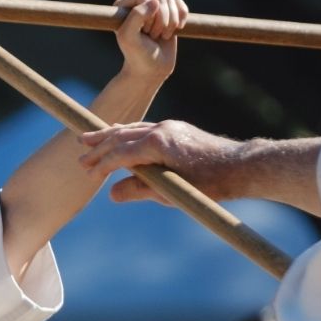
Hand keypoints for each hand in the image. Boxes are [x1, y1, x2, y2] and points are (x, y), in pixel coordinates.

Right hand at [78, 119, 241, 204]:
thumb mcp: (173, 192)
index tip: (88, 173)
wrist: (240, 166)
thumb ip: (141, 191)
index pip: (120, 153)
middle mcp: (161, 130)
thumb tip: (112, 193)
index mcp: (157, 144)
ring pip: (131, 128)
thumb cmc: (210, 183)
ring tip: (89, 138)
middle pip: (121, 136)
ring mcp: (169, 127)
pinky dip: (127, 132)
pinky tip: (120, 135)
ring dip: (109, 134)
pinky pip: (144, 128)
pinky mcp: (176, 130)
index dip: (102, 164)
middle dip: (99, 145)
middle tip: (79, 154)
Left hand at [113, 0, 187, 83]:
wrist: (151, 71)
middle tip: (152, 36)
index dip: (148, 14)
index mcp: (124, 6)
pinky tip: (177, 28)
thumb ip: (136, 15)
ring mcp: (155, 9)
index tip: (143, 31)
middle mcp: (139, 4)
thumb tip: (155, 1)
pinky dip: (182, 17)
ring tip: (161, 36)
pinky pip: (180, 4)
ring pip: (171, 1)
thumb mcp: (129, 37)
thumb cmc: (137, 55)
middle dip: (160, 20)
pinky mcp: (170, 14)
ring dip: (170, 22)